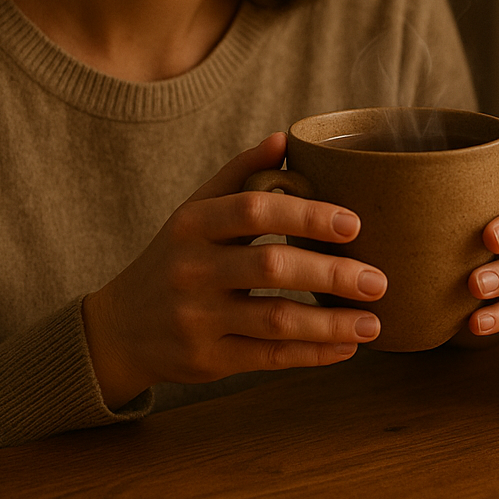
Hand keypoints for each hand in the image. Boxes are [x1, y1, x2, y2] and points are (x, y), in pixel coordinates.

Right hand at [82, 133, 385, 408]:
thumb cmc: (173, 259)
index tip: (354, 223)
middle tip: (378, 279)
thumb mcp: (193, 212)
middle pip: (271, 267)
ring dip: (331, 322)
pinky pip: (268, 358)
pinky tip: (346, 346)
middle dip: (331, 273)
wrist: (120, 329)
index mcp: (193, 224)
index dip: (306, 214)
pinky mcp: (207, 359)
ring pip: (275, 320)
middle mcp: (192, 269)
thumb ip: (238, 174)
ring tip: (374, 322)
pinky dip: (312, 354)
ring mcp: (197, 318)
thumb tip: (284, 138)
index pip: (254, 211)